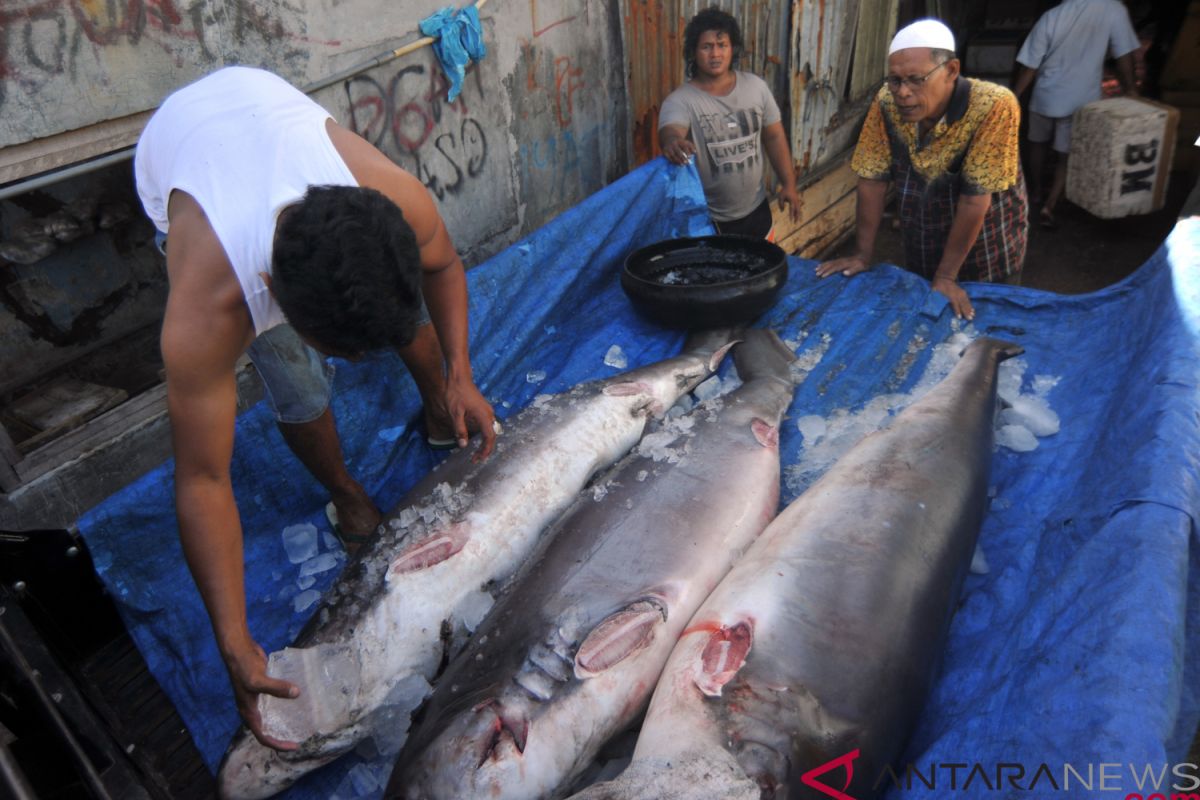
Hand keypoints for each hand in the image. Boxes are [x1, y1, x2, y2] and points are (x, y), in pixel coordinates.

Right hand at [222, 635, 298, 750]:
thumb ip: (276, 687)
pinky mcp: (265, 687)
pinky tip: (299, 699)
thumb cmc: (244, 667)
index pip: (263, 736)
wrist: (239, 650)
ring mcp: (259, 698)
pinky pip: (276, 700)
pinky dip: (286, 702)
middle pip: (268, 728)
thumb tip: (296, 694)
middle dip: (282, 735)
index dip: (278, 744)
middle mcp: (253, 708)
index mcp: (249, 712)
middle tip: (301, 736)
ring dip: (284, 719)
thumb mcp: (259, 680)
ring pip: (273, 714)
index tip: (294, 746)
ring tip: (302, 721)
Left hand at [444, 375, 496, 460]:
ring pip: (489, 431)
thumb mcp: (455, 414)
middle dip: (484, 449)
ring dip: (484, 443)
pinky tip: (475, 439)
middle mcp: (489, 414)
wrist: (459, 377)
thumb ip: (460, 430)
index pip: (489, 438)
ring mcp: (487, 410)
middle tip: (475, 459)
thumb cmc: (456, 393)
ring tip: (475, 452)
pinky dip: (483, 435)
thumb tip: (463, 446)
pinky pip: (486, 425)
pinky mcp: (483, 409)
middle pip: (491, 436)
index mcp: (484, 416)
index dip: (485, 451)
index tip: (478, 459)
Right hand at [662, 138, 696, 165]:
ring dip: (678, 161)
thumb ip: (691, 146)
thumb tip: (694, 152)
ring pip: (673, 155)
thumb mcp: (686, 142)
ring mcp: (669, 148)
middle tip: (686, 163)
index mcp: (680, 141)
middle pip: (678, 151)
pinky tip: (677, 164)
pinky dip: (673, 161)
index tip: (690, 157)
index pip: (684, 146)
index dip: (687, 151)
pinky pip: (669, 158)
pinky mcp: (665, 152)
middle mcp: (674, 144)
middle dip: (682, 157)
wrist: (669, 138)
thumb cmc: (680, 142)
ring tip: (682, 165)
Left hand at [776, 185, 801, 223]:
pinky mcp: (797, 201)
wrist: (790, 184)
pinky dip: (797, 212)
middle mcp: (796, 201)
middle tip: (795, 223)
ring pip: (798, 210)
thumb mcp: (780, 197)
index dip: (791, 215)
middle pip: (797, 211)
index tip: (791, 220)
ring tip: (797, 221)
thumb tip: (782, 211)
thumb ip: (781, 204)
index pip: (791, 209)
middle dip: (796, 217)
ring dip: (797, 215)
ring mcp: (797, 201)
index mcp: (792, 200)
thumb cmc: (784, 191)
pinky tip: (796, 216)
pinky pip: (797, 208)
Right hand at [815, 255, 869, 278]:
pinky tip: (820, 265)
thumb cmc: (863, 264)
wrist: (864, 255)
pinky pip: (830, 262)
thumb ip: (852, 270)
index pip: (835, 268)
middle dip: (823, 269)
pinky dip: (824, 263)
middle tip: (816, 274)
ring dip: (822, 266)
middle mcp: (841, 261)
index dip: (828, 272)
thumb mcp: (860, 268)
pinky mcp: (839, 260)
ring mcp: (839, 260)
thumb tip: (844, 273)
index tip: (822, 276)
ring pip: (829, 263)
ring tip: (815, 270)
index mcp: (845, 264)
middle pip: (830, 265)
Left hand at [932, 276, 974, 320]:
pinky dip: (970, 305)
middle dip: (966, 312)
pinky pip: (968, 299)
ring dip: (970, 309)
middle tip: (970, 319)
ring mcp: (961, 293)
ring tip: (973, 315)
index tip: (959, 318)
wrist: (944, 278)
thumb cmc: (938, 286)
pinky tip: (973, 309)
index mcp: (951, 295)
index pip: (955, 305)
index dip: (957, 311)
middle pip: (963, 305)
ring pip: (966, 302)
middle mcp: (958, 295)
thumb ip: (936, 299)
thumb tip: (933, 307)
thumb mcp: (935, 292)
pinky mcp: (963, 292)